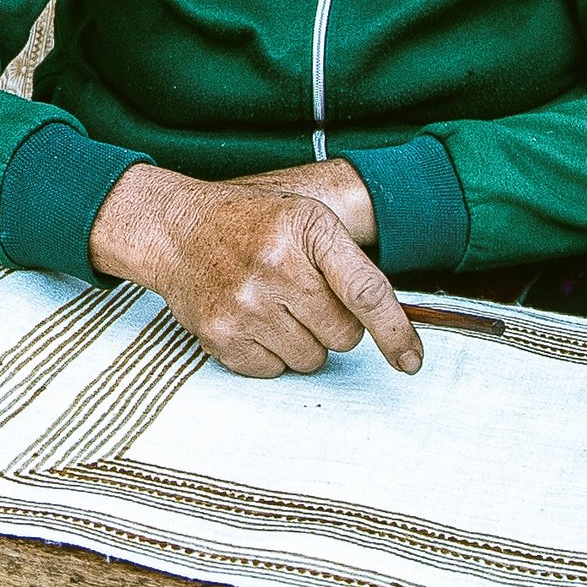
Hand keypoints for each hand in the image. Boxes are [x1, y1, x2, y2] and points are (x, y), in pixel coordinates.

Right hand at [88, 166, 420, 377]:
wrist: (175, 230)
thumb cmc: (249, 222)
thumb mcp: (306, 216)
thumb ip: (349, 262)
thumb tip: (389, 322)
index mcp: (307, 229)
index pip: (366, 292)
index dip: (395, 333)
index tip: (412, 360)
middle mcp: (275, 267)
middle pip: (344, 336)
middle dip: (336, 325)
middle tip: (307, 297)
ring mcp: (245, 305)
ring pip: (311, 359)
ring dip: (304, 341)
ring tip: (277, 306)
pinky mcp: (221, 336)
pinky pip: (274, 370)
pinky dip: (271, 353)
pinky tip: (254, 319)